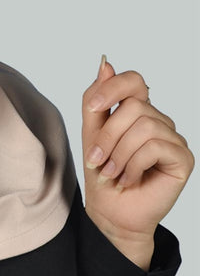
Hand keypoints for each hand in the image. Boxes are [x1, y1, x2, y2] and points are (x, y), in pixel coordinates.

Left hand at [82, 55, 193, 267]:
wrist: (111, 211)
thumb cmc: (102, 173)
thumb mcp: (92, 132)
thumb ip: (97, 100)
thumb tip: (105, 64)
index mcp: (139, 111)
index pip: (134, 81)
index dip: (112, 88)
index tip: (93, 107)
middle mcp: (159, 121)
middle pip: (134, 107)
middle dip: (109, 135)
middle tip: (98, 159)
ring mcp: (173, 138)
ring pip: (144, 127)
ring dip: (120, 154)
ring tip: (113, 173)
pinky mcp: (183, 157)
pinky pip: (155, 147)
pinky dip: (134, 165)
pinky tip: (129, 179)